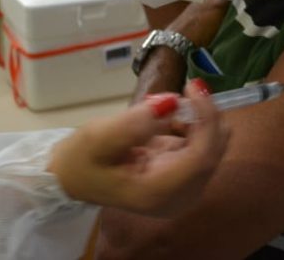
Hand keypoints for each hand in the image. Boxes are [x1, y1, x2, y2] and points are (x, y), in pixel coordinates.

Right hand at [48, 81, 226, 216]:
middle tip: (187, 88)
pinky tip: (165, 119)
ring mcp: (181, 191)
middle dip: (205, 117)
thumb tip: (171, 102)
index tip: (193, 86)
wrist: (70, 179)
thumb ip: (135, 123)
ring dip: (197, 120)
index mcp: (158, 193)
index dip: (206, 120)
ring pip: (210, 149)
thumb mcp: (98, 138)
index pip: (201, 157)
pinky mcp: (179, 180)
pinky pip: (198, 149)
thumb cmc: (81, 160)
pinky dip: (190, 127)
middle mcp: (177, 197)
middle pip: (212, 153)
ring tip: (163, 107)